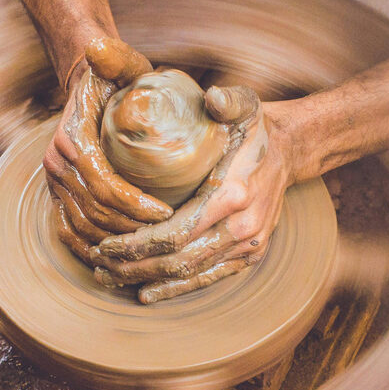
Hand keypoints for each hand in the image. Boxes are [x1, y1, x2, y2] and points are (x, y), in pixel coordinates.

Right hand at [43, 38, 172, 265]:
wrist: (86, 86)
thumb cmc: (113, 78)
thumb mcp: (120, 63)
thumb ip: (116, 57)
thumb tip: (98, 47)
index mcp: (71, 140)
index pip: (104, 185)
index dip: (135, 205)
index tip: (167, 213)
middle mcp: (56, 164)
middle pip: (95, 212)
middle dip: (132, 230)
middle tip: (167, 235)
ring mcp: (54, 182)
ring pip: (83, 227)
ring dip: (115, 242)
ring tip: (149, 247)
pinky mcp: (56, 194)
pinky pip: (67, 230)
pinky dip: (88, 248)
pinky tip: (114, 259)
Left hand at [90, 88, 293, 301]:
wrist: (290, 152)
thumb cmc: (256, 129)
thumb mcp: (245, 105)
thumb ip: (227, 100)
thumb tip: (212, 96)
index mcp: (233, 194)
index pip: (176, 232)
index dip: (137, 244)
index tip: (106, 243)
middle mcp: (242, 228)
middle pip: (178, 260)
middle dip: (134, 267)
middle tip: (99, 265)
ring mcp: (248, 246)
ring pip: (190, 273)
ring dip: (148, 280)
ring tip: (112, 278)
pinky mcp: (250, 255)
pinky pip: (210, 278)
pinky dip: (177, 288)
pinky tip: (148, 292)